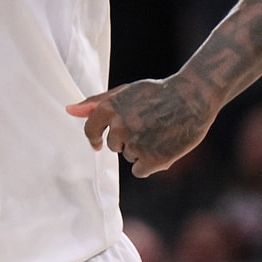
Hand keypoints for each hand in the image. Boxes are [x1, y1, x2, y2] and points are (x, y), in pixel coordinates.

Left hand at [66, 77, 213, 177]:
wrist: (192, 98)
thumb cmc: (157, 93)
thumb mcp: (124, 92)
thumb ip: (95, 103)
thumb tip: (68, 110)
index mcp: (109, 109)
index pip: (90, 132)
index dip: (95, 138)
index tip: (99, 143)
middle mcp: (119, 128)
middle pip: (114, 146)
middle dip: (127, 139)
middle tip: (148, 125)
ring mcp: (135, 145)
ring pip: (130, 157)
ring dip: (141, 150)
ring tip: (159, 132)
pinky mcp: (152, 160)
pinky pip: (140, 170)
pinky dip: (150, 163)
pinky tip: (163, 147)